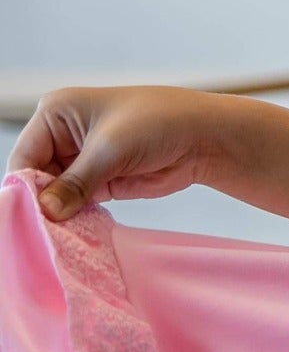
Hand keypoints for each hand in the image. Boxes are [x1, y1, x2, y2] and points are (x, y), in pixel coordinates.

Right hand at [5, 85, 224, 221]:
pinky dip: (75, 218)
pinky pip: (76, 204)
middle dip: (40, 205)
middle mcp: (62, 136)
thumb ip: (75, 183)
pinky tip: (75, 234)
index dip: (24, 188)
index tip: (29, 218)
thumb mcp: (110, 151)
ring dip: (58, 215)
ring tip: (58, 238)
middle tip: (44, 234)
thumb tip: (46, 211)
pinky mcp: (99, 182)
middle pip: (35, 178)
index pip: (24, 156)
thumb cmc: (157, 123)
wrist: (202, 137)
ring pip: (54, 195)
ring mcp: (80, 161)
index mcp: (54, 113)